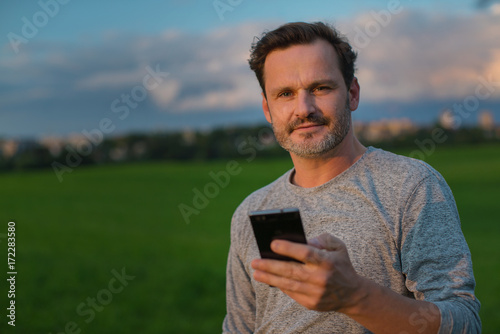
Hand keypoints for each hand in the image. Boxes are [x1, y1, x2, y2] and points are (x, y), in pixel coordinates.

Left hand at [251, 233, 366, 312]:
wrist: (352, 294)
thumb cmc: (340, 264)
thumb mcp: (338, 246)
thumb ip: (322, 239)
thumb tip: (303, 240)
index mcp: (327, 261)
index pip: (305, 253)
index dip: (288, 248)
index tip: (272, 244)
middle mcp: (321, 278)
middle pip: (291, 271)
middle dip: (270, 266)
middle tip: (255, 261)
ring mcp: (316, 293)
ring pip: (288, 284)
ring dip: (269, 278)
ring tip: (256, 272)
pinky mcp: (312, 304)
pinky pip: (292, 293)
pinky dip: (280, 286)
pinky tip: (269, 279)